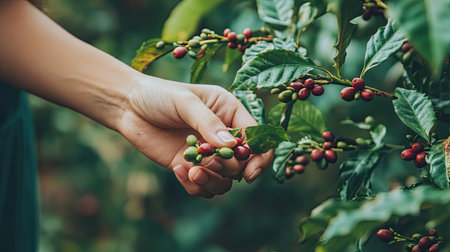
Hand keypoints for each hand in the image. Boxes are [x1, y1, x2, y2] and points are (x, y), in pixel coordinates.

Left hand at [118, 75, 272, 197]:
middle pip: (241, 164)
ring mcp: (207, 153)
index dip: (259, 157)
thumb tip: (232, 146)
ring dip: (211, 181)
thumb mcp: (186, 103)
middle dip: (227, 168)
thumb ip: (209, 123)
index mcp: (230, 112)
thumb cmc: (159, 95)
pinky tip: (177, 169)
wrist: (128, 106)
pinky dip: (194, 185)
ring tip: (192, 170)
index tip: (250, 173)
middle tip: (207, 162)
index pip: (256, 138)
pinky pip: (202, 187)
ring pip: (225, 181)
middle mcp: (222, 135)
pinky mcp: (190, 166)